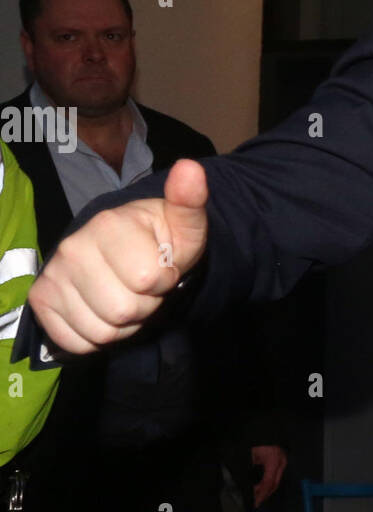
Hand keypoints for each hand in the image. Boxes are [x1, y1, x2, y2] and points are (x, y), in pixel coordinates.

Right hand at [28, 158, 208, 354]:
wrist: (125, 249)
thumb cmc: (158, 239)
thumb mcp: (183, 225)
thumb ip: (189, 202)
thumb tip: (191, 169)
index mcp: (109, 224)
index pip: (147, 280)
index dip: (163, 281)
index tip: (160, 267)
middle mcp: (72, 247)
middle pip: (123, 311)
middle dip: (144, 306)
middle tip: (142, 287)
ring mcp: (53, 274)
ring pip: (102, 331)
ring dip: (124, 326)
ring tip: (125, 297)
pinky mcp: (42, 300)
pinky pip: (77, 342)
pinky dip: (97, 338)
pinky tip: (102, 311)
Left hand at [252, 444, 287, 507]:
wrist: (265, 431)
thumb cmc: (257, 441)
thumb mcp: (251, 456)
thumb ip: (250, 471)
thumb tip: (248, 486)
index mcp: (273, 461)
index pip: (268, 482)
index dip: (261, 493)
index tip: (255, 501)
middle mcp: (281, 463)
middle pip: (274, 484)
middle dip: (265, 494)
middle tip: (256, 502)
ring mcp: (283, 462)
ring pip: (276, 481)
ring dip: (267, 489)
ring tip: (258, 496)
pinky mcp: (281, 461)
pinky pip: (276, 475)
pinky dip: (269, 483)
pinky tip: (263, 487)